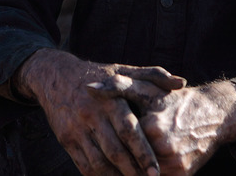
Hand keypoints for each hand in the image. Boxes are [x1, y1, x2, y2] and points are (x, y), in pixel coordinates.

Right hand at [15, 49, 185, 175]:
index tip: (156, 170)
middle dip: (133, 171)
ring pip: (98, 162)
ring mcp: (76, 129)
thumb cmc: (98, 74)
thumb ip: (154, 75)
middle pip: (114, 150)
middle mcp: (91, 114)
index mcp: (109, 99)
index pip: (128, 130)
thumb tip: (181, 82)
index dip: (143, 152)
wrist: (55, 76)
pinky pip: (83, 165)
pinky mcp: (65, 140)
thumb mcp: (124, 70)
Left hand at [91, 80, 235, 174]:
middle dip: (115, 162)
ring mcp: (176, 165)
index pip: (120, 143)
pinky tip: (131, 170)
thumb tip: (89, 87)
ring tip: (112, 167)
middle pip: (129, 163)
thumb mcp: (147, 89)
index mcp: (152, 127)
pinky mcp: (183, 175)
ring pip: (141, 174)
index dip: (105, 145)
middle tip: (100, 160)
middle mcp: (165, 148)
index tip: (93, 145)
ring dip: (127, 172)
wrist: (212, 115)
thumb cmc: (175, 100)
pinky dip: (144, 175)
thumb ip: (117, 86)